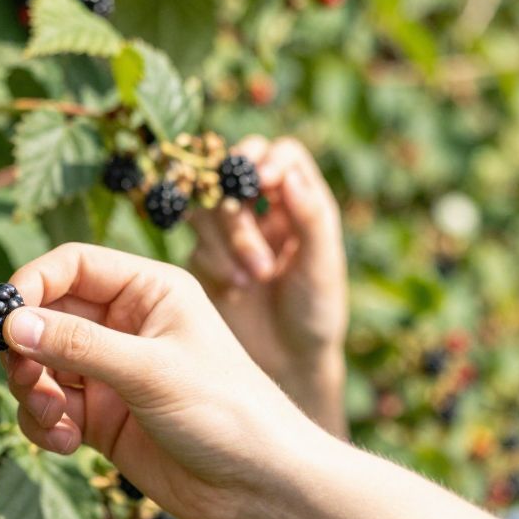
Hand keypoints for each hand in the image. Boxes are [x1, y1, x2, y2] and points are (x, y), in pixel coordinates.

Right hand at [0, 244, 329, 518]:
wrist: (260, 487)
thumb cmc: (225, 412)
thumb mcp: (150, 370)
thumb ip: (78, 345)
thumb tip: (9, 324)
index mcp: (149, 290)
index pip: (71, 266)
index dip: (31, 285)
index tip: (0, 319)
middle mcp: (127, 325)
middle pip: (46, 317)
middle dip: (25, 348)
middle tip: (24, 377)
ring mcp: (112, 374)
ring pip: (41, 367)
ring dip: (33, 391)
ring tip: (53, 418)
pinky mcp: (103, 420)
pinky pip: (52, 411)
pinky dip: (46, 425)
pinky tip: (67, 444)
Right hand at [188, 137, 349, 409]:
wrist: (289, 364)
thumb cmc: (316, 313)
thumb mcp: (322, 267)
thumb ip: (312, 218)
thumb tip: (289, 174)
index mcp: (299, 200)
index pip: (279, 153)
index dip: (266, 158)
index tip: (262, 181)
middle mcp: (264, 208)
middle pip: (234, 173)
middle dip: (240, 209)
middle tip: (257, 252)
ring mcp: (230, 232)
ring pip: (210, 205)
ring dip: (228, 239)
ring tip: (254, 279)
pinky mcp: (206, 259)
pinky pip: (196, 243)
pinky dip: (214, 262)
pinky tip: (236, 291)